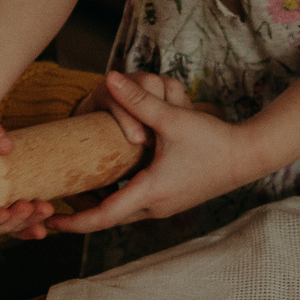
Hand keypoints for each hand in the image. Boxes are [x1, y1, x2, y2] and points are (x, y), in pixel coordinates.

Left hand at [51, 71, 258, 232]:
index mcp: (150, 193)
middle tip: (54, 199)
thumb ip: (139, 100)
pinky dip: (115, 199)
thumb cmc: (213, 141)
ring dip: (98, 205)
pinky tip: (105, 180)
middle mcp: (154, 207)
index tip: (51, 220)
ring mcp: (163, 206)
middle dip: (80, 212)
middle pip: (107, 219)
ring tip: (73, 190)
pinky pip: (134, 206)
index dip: (74, 221)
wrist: (247, 156)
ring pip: (121, 213)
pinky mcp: (169, 200)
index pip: (102, 217)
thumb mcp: (173, 119)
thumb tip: (111, 78)